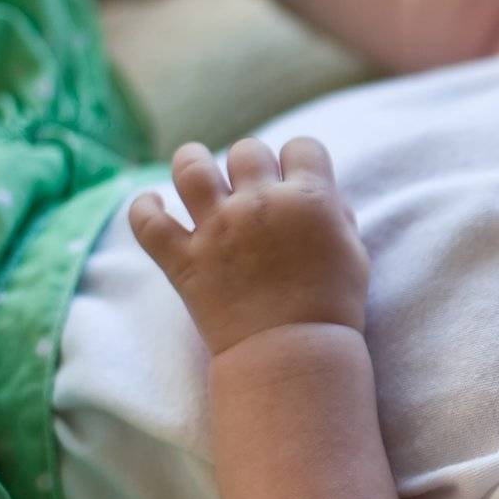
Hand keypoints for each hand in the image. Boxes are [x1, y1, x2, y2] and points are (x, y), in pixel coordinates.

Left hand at [130, 138, 368, 356]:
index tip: (298, 176)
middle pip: (247, 150)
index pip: (303, 147)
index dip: (301, 159)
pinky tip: (153, 204)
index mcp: (309, 199)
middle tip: (252, 184)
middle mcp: (259, 203)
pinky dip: (144, 208)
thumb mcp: (354, 253)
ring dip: (193, 161)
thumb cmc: (334, 305)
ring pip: (190, 167)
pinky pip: (147, 221)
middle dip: (252, 163)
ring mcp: (217, 228)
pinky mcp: (184, 259)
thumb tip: (320, 198)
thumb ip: (337, 216)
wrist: (294, 351)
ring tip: (197, 170)